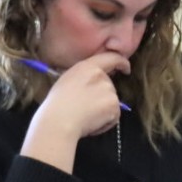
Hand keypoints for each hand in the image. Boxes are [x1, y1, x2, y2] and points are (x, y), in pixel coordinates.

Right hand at [21, 52, 130, 172]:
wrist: (59, 121)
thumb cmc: (56, 105)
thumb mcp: (66, 81)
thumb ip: (82, 77)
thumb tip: (90, 85)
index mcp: (86, 67)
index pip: (110, 58)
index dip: (121, 62)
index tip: (125, 68)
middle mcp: (100, 75)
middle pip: (109, 86)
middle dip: (102, 97)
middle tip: (85, 107)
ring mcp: (109, 90)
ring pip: (111, 102)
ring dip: (102, 111)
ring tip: (85, 116)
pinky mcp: (114, 105)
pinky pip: (114, 116)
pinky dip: (105, 123)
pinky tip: (91, 123)